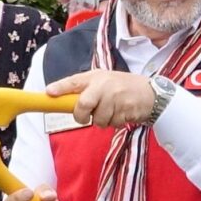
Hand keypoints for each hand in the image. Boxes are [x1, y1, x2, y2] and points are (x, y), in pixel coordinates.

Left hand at [44, 69, 160, 128]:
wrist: (151, 94)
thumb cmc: (122, 88)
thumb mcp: (104, 82)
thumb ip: (86, 90)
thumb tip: (62, 100)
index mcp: (96, 77)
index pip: (74, 81)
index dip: (60, 87)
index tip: (49, 93)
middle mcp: (104, 85)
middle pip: (83, 105)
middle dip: (81, 116)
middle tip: (85, 118)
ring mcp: (115, 97)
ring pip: (98, 119)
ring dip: (103, 120)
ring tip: (112, 110)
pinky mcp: (124, 109)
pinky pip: (111, 123)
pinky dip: (115, 122)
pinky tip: (122, 112)